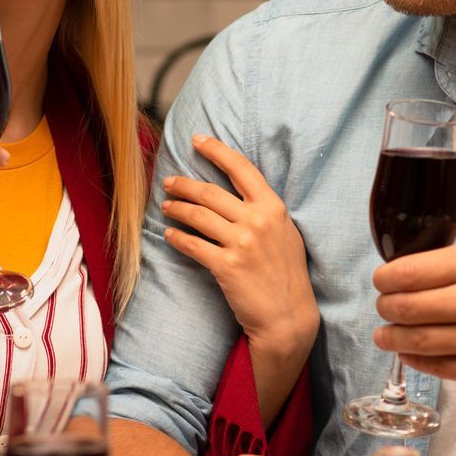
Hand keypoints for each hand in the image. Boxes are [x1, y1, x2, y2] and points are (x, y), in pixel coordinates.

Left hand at [162, 134, 318, 360]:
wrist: (288, 315)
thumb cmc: (287, 274)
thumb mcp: (286, 233)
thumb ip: (265, 210)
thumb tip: (239, 193)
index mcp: (273, 207)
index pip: (241, 168)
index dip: (216, 150)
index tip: (196, 140)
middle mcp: (257, 220)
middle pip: (210, 192)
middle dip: (183, 184)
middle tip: (168, 182)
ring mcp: (241, 243)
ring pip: (197, 216)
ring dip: (176, 208)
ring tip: (166, 207)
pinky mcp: (226, 266)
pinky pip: (193, 245)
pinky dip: (177, 238)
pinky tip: (169, 235)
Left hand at [372, 244, 455, 396]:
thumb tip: (412, 274)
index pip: (410, 271)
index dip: (386, 278)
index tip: (382, 281)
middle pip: (406, 306)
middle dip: (386, 307)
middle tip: (383, 307)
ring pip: (417, 339)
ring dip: (392, 337)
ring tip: (385, 334)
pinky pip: (438, 366)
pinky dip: (417, 359)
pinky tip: (411, 353)